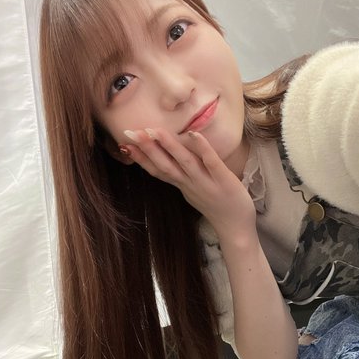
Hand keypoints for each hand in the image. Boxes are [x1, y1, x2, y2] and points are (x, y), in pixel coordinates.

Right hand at [120, 127, 256, 235]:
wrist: (236, 228)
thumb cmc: (216, 205)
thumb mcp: (192, 190)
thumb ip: (181, 175)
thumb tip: (168, 158)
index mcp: (182, 185)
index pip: (157, 170)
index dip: (140, 158)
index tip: (123, 144)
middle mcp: (190, 184)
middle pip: (165, 165)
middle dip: (147, 149)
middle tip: (130, 132)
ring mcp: (206, 182)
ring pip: (184, 162)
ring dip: (169, 146)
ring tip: (155, 131)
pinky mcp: (224, 180)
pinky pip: (211, 162)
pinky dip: (202, 148)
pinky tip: (193, 134)